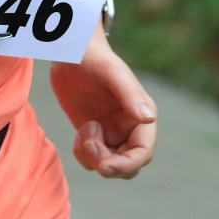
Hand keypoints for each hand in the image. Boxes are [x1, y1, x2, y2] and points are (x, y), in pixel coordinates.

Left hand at [50, 32, 156, 178]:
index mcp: (142, 113)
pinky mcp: (94, 134)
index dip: (128, 164)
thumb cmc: (93, 57)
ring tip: (84, 129)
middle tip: (88, 143)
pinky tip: (78, 133)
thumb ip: (130, 93)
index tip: (106, 166)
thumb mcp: (111, 71)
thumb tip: (149, 119)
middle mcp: (131, 127)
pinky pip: (92, 159)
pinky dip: (83, 154)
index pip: (144, 152)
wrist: (69, 52)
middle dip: (108, 164)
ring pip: (110, 165)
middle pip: (128, 165)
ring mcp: (112, 132)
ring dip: (93, 157)